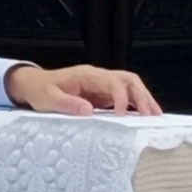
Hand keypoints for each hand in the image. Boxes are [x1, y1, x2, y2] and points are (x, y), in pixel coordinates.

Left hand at [5, 63, 161, 116]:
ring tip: (156, 115)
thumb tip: (89, 110)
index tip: (123, 114)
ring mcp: (102, 85)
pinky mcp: (102, 95)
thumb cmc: (41, 91)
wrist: (35, 85)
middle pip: (128, 80)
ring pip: (130, 86)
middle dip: (142, 95)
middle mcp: (98, 77)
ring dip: (144, 99)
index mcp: (87, 75)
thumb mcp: (48, 99)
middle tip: (152, 114)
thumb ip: (67, 104)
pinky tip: (143, 116)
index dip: (121, 97)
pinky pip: (124, 96)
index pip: (112, 82)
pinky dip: (136, 105)